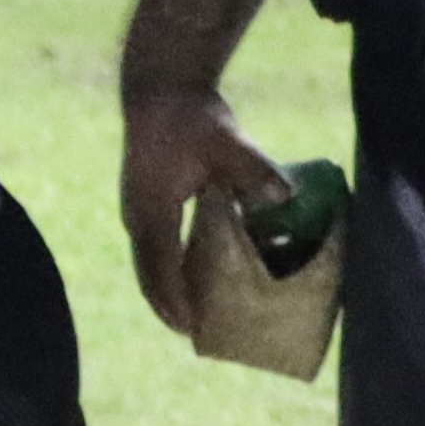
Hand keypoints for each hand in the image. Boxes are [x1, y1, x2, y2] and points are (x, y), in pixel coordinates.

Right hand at [115, 88, 288, 336]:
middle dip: (169, 307)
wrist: (160, 90)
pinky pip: (157, 250)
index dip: (174, 299)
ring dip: (169, 291)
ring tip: (195, 317)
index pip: (158, 265)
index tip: (191, 327)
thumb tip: (285, 198)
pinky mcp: (149, 205)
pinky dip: (172, 271)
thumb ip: (253, 171)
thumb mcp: (226, 141)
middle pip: (148, 273)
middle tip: (196, 335)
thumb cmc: (189, 116)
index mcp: (151, 208)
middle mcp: (138, 216)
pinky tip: (197, 278)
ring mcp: (139, 212)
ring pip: (149, 264)